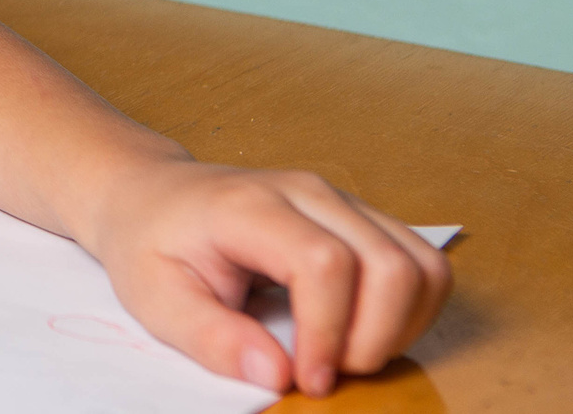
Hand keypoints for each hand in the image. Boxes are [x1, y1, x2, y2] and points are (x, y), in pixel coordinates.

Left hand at [84, 159, 451, 398]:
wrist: (152, 196)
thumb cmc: (151, 242)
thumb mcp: (154, 298)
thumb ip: (211, 339)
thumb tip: (276, 376)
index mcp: (250, 206)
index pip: (324, 263)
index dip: (328, 333)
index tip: (307, 379)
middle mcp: (307, 193)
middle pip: (390, 265)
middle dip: (373, 339)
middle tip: (325, 371)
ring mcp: (341, 201)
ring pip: (421, 265)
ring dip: (400, 328)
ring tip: (346, 354)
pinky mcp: (360, 218)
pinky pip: (421, 265)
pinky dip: (410, 312)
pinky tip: (362, 333)